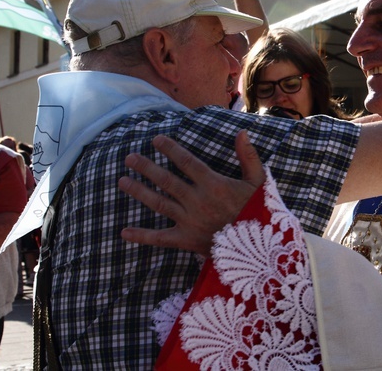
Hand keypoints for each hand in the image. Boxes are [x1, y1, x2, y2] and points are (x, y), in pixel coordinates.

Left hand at [119, 131, 265, 255]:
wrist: (258, 249)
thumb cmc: (259, 212)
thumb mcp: (259, 182)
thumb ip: (248, 156)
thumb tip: (241, 131)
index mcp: (213, 184)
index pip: (186, 162)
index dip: (170, 149)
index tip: (156, 140)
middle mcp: (197, 200)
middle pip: (166, 180)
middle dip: (146, 167)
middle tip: (129, 157)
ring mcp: (189, 220)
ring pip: (159, 203)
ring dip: (139, 191)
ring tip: (122, 181)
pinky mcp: (185, 239)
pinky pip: (160, 238)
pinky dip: (142, 236)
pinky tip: (124, 232)